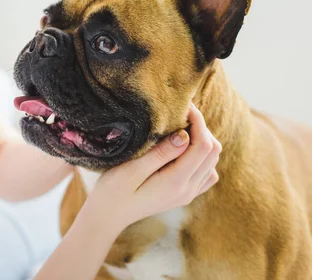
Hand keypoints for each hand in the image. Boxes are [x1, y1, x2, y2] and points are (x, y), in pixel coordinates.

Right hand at [91, 103, 220, 228]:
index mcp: (176, 182)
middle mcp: (187, 190)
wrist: (107, 216)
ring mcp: (187, 194)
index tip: (185, 106)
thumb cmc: (113, 190)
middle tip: (181, 114)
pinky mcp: (183, 195)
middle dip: (202, 129)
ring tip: (182, 128)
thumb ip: (160, 153)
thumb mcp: (132, 169)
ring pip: (212, 162)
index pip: (202, 146)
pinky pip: (206, 173)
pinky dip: (201, 157)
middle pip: (213, 152)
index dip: (198, 122)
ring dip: (203, 141)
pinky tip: (183, 150)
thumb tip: (185, 135)